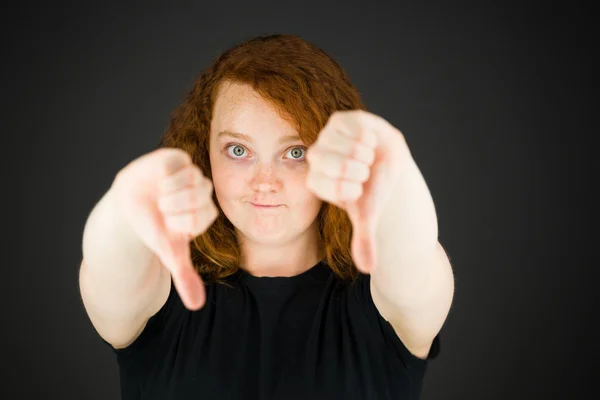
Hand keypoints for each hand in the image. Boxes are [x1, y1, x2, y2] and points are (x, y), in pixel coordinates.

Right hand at [111, 148, 218, 309]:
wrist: (129, 206)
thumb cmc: (153, 228)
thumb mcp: (169, 253)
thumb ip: (184, 277)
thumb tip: (196, 306)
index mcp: (205, 212)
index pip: (203, 217)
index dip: (180, 222)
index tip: (168, 224)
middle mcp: (203, 191)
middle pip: (199, 197)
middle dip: (174, 208)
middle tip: (162, 210)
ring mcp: (191, 173)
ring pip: (190, 181)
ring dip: (169, 193)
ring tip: (159, 196)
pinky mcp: (178, 158)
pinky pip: (177, 164)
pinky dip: (164, 176)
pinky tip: (158, 180)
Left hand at [305, 110, 408, 273]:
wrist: (387, 168)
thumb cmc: (372, 193)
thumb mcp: (368, 217)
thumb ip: (364, 239)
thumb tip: (368, 268)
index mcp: (316, 181)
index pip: (324, 183)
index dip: (347, 188)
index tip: (358, 190)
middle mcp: (317, 158)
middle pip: (330, 162)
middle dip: (355, 171)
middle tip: (365, 173)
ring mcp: (327, 138)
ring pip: (343, 144)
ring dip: (362, 154)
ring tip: (368, 158)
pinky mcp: (341, 121)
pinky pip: (351, 125)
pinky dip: (365, 135)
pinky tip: (370, 142)